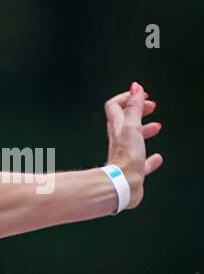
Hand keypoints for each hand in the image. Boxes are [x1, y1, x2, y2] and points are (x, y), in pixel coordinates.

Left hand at [103, 81, 162, 209]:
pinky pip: (142, 162)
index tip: (141, 94)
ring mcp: (125, 155)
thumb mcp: (132, 127)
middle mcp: (119, 140)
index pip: (115, 106)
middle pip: (126, 121)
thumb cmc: (126, 157)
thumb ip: (133, 107)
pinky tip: (157, 158)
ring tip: (157, 127)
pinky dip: (150, 158)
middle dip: (139, 111)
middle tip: (151, 106)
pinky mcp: (133, 170)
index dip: (127, 98)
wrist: (122, 186)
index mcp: (117, 128)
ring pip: (134, 139)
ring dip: (145, 130)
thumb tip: (135, 87)